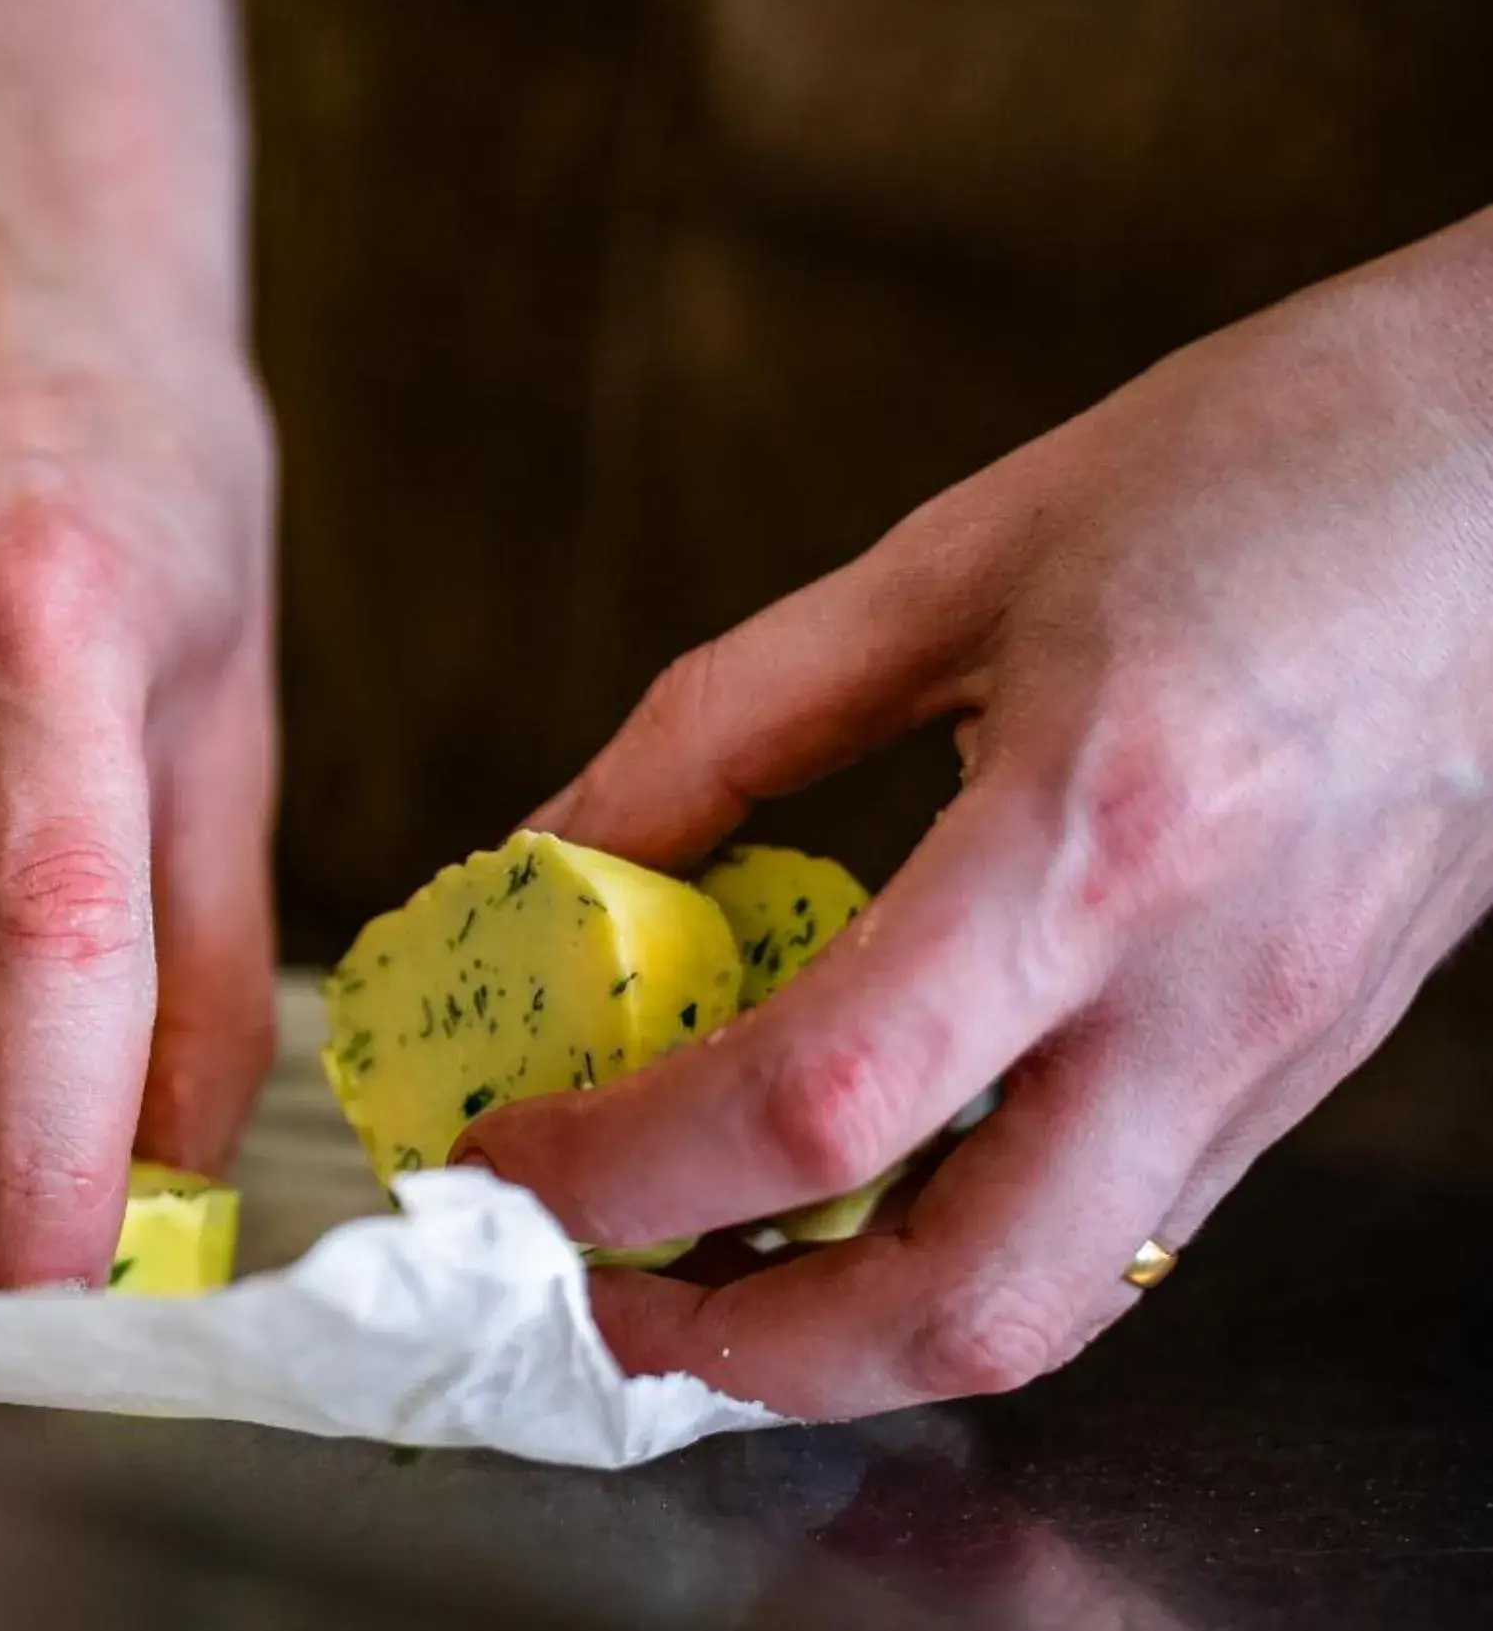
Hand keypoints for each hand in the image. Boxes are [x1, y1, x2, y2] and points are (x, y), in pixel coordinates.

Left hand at [455, 209, 1492, 1417]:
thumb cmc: (1276, 463)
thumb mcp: (951, 556)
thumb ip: (726, 723)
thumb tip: (551, 850)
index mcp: (1099, 832)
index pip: (824, 1099)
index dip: (628, 1162)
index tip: (508, 1152)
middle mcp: (1207, 988)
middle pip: (964, 1308)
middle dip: (742, 1350)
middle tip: (595, 1284)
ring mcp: (1281, 1049)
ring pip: (1056, 1303)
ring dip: (847, 1329)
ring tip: (696, 1248)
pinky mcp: (1306, 1058)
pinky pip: (1119, 1222)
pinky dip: (956, 1246)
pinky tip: (855, 1176)